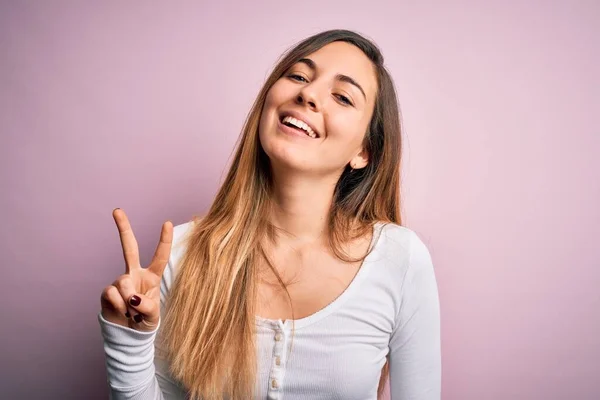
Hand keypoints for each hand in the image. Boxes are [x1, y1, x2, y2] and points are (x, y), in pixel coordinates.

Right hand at [100, 208, 172, 331]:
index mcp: (152, 277)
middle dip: (123, 228)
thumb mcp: (153, 316)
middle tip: (116, 210)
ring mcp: (120, 282)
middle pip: (128, 248)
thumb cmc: (145, 321)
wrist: (127, 336)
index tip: (167, 222)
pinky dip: (118, 306)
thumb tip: (131, 297)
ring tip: (132, 312)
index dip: (164, 240)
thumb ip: (146, 306)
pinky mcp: (106, 292)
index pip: (160, 256)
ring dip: (128, 300)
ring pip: (123, 282)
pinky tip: (121, 313)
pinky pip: (112, 294)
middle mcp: (135, 274)